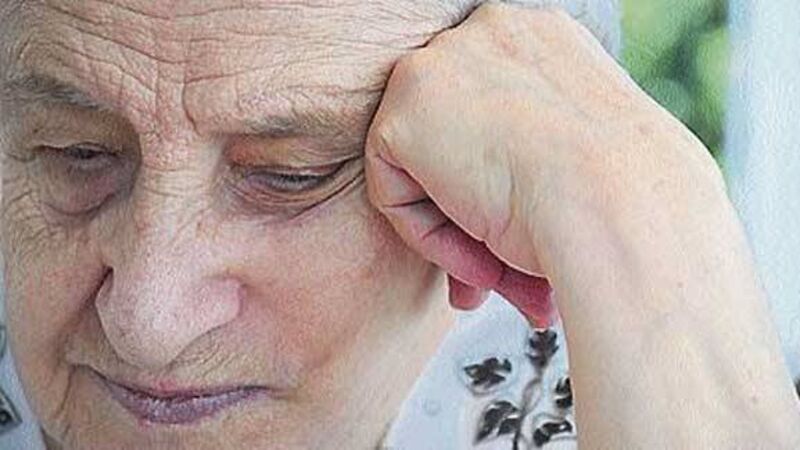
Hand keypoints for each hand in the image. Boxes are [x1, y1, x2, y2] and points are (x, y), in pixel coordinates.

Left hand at [365, 3, 799, 447]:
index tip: (524, 232)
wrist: (621, 207)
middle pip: (451, 135)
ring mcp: (441, 65)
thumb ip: (531, 156)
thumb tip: (497, 204)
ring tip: (496, 276)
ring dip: (453, 229)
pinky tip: (479, 256)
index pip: (491, 110)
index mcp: (540, 38)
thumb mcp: (581, 158)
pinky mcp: (404, 111)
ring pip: (420, 164)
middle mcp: (489, 32)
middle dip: (467, 212)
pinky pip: (394, 191)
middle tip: (494, 273)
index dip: (499, 181)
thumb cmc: (620, 199)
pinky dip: (427, 236)